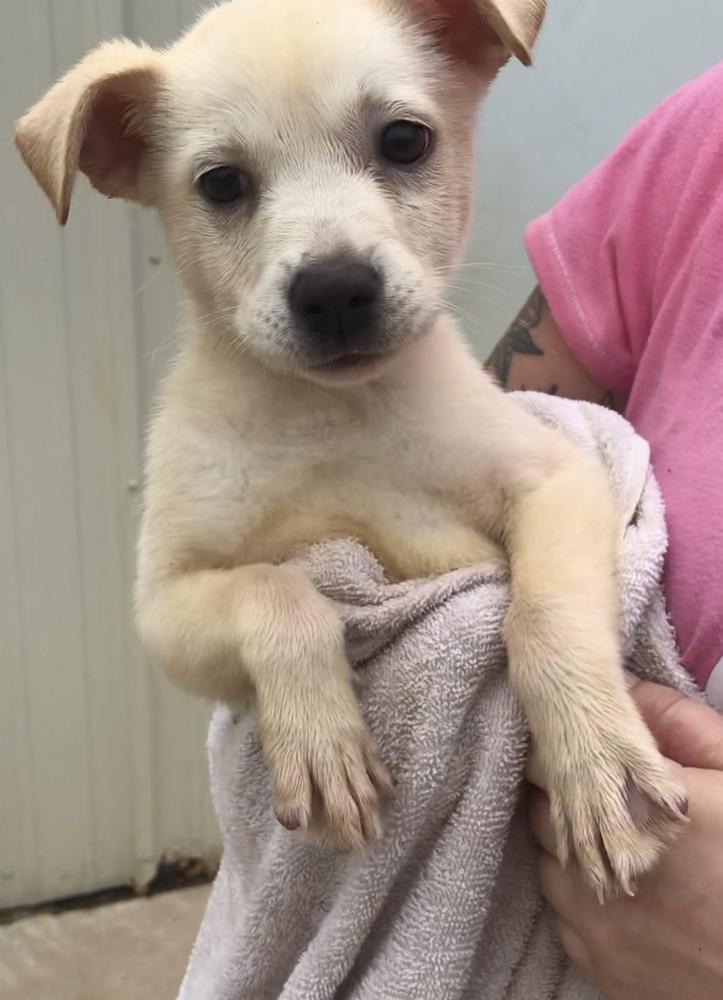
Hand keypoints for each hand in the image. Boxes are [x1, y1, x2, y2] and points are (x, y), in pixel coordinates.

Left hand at [528, 681, 722, 999]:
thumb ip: (679, 724)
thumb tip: (631, 688)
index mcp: (635, 808)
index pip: (548, 765)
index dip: (554, 753)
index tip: (565, 746)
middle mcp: (604, 863)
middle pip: (544, 816)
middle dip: (563, 801)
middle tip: (595, 797)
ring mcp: (598, 922)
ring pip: (550, 870)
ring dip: (568, 854)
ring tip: (609, 845)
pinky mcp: (603, 967)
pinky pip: (565, 923)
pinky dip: (579, 906)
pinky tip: (614, 894)